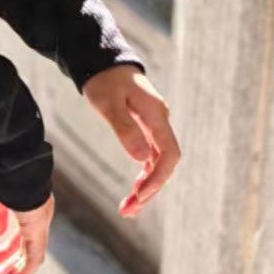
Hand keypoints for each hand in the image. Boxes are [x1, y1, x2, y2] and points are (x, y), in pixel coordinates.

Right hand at [0, 190, 52, 273]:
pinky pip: (34, 259)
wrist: (9, 153)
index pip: (21, 235)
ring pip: (29, 258)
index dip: (7, 252)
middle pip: (24, 250)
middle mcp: (38, 213)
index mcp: (28, 203)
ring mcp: (40, 219)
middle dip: (5, 270)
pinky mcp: (38, 226)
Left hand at [80, 62, 177, 218]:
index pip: (168, 154)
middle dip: (150, 190)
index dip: (157, 178)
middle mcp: (160, 123)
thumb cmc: (104, 80)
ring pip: (158, 164)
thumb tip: (141, 159)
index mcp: (156, 116)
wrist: (104, 62)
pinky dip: (143, 177)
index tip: (139, 195)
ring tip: (127, 209)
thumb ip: (125, 129)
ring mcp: (154, 127)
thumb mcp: (109, 103)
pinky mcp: (146, 130)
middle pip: (165, 164)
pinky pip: (150, 158)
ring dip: (146, 188)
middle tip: (127, 211)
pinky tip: (133, 191)